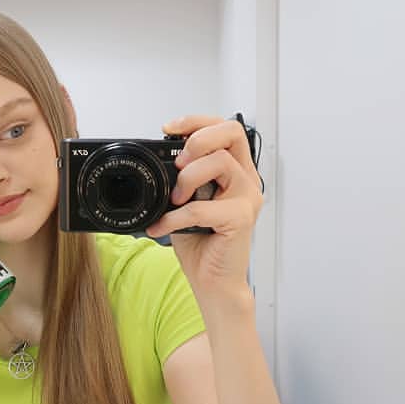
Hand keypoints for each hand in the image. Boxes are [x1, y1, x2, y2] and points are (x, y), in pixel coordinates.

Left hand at [145, 116, 262, 295]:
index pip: (225, 128)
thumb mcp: (184, 201)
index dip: (197, 121)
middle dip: (198, 140)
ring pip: (220, 162)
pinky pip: (203, 207)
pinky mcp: (241, 219)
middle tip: (178, 164)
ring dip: (187, 179)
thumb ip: (180, 178)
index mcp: (235, 171)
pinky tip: (162, 226)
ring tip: (173, 201)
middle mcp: (246, 180)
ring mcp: (247, 198)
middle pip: (232, 132)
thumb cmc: (201, 243)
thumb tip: (156, 160)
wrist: (213, 282)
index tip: (169, 128)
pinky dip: (175, 217)